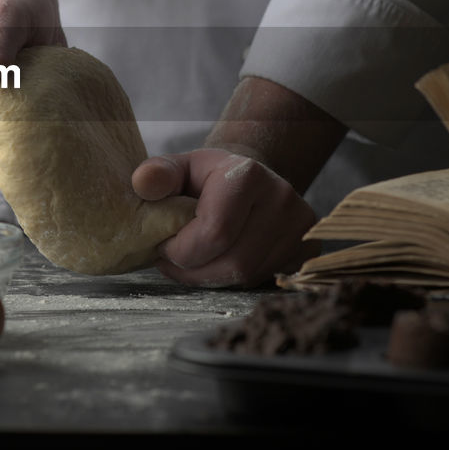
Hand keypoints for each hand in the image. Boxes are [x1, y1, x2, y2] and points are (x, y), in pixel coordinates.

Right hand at [0, 0, 62, 157]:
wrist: (21, 2)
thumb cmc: (12, 3)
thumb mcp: (6, 14)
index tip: (30, 119)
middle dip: (10, 137)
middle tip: (47, 114)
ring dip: (22, 134)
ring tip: (47, 108)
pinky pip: (7, 138)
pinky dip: (28, 131)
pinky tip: (46, 113)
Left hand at [132, 148, 318, 287]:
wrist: (249, 179)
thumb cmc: (206, 178)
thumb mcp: (178, 168)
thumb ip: (157, 174)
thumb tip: (142, 183)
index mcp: (247, 175)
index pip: (214, 233)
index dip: (181, 250)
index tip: (164, 245)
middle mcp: (282, 199)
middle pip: (232, 262)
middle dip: (193, 270)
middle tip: (173, 260)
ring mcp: (300, 227)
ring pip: (247, 277)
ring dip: (210, 278)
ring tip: (193, 261)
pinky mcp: (306, 250)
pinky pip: (262, 281)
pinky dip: (233, 280)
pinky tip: (219, 262)